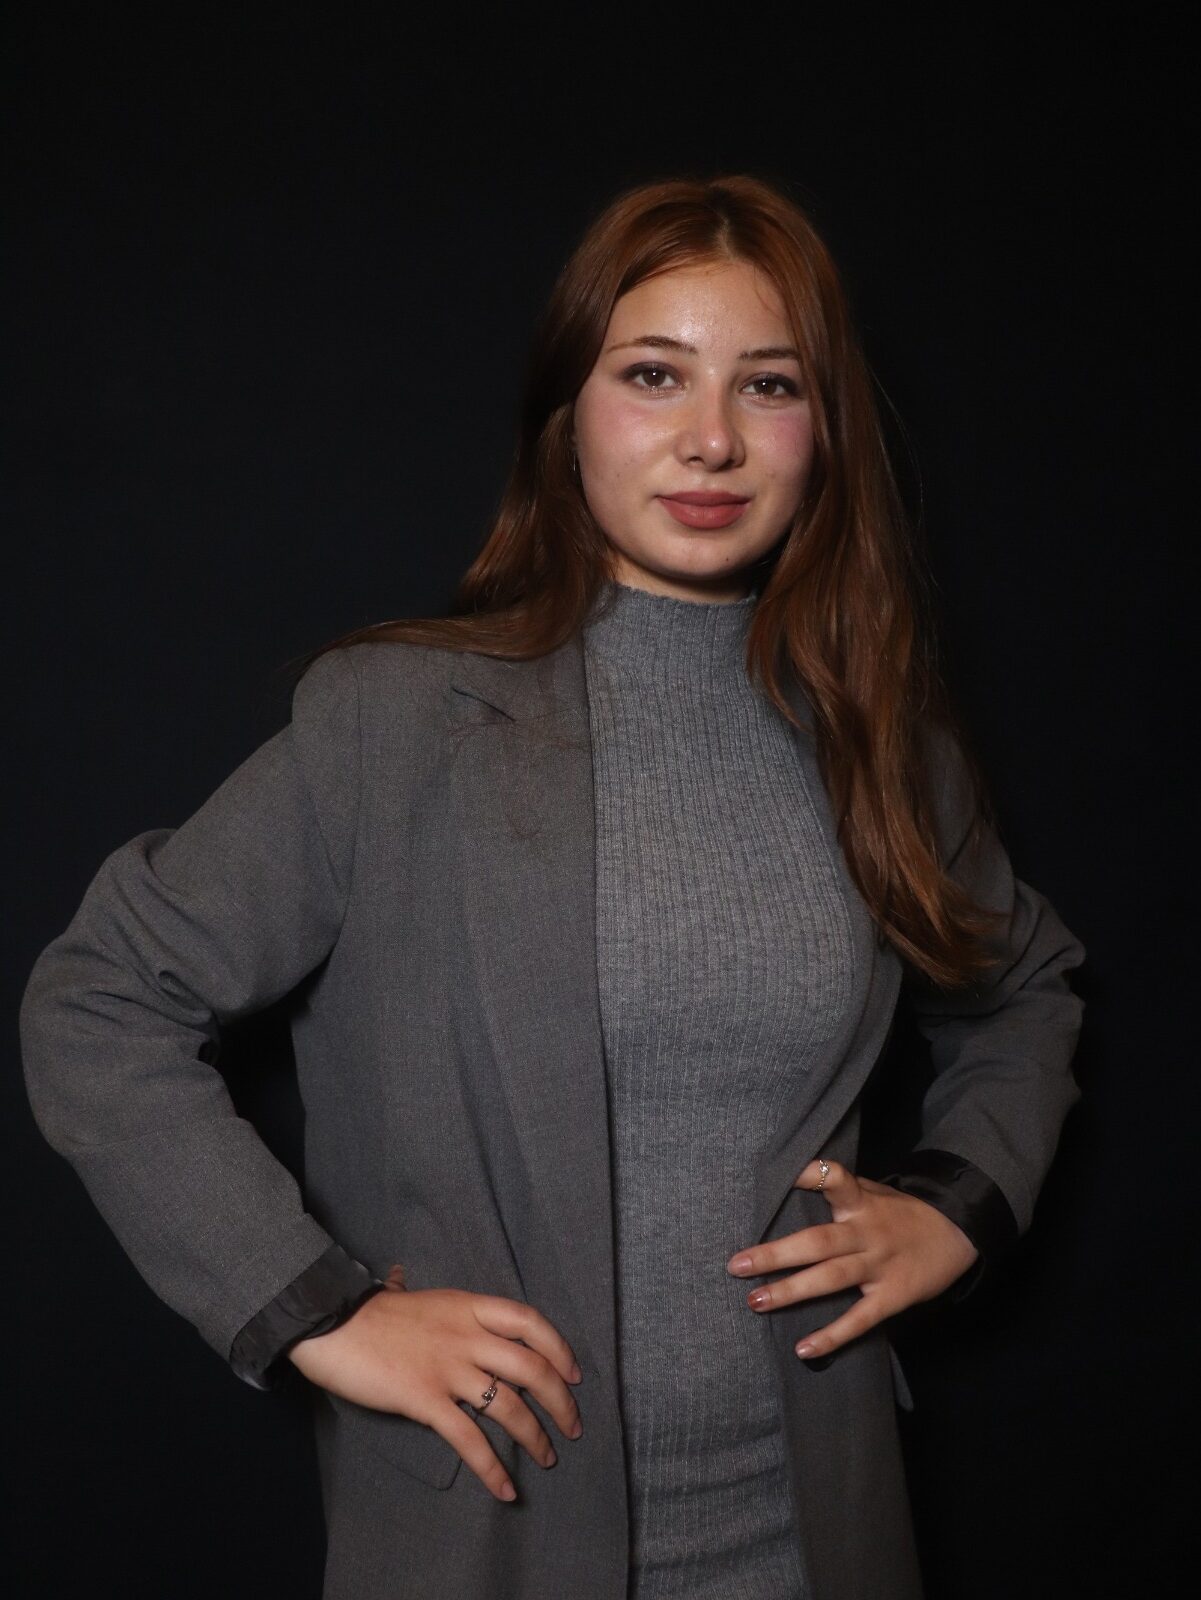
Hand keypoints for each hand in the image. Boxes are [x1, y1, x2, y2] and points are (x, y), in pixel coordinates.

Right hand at [287, 1266, 583, 1501]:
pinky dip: (493, 1468)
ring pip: (509, 1405)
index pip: (529, 1321)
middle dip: (560, 1401)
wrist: (330, 1321)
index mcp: (467, 1306)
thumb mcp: (401, 1293)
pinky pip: (469, 1438)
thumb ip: (408, 1288)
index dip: (559, 1348)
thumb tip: (396, 1276)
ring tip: (548, 1458)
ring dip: (536, 1436)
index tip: (574, 1373)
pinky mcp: (425, 1400)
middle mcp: (467, 1335)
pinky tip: (506, 1489)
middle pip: (531, 1367)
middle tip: (573, 1426)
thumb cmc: (365, 1312)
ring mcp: (448, 1368)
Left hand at [726, 1160, 979, 1359]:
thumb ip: (840, 1192)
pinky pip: (859, 1319)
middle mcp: (867, 1232)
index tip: (784, 1176)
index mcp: (861, 1202)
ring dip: (791, 1292)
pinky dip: (832, 1336)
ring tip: (755, 1302)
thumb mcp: (875, 1192)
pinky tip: (803, 1349)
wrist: (958, 1232)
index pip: (835, 1181)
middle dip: (776, 1254)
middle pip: (818, 1241)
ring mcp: (879, 1266)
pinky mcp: (893, 1297)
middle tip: (736, 1265)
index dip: (811, 1175)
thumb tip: (793, 1182)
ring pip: (831, 1278)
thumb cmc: (901, 1212)